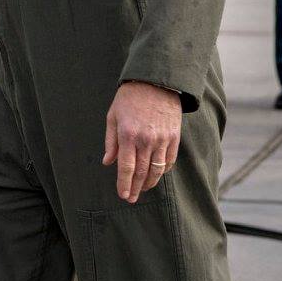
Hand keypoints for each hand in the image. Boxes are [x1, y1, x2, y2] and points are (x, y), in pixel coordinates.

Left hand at [102, 80, 181, 202]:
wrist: (156, 82)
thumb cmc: (129, 98)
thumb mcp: (113, 116)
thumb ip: (110, 141)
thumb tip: (107, 162)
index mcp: (128, 135)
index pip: (126, 167)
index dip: (124, 184)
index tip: (123, 195)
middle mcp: (146, 140)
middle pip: (142, 172)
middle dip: (135, 188)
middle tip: (131, 198)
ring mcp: (162, 139)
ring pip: (157, 170)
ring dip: (150, 183)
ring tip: (142, 190)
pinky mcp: (174, 137)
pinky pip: (169, 160)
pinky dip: (163, 171)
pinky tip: (156, 176)